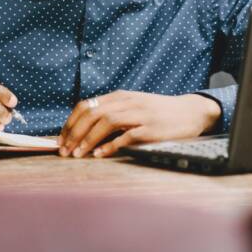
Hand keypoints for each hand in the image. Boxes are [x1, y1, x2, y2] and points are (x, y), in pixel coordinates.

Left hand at [57, 91, 221, 157]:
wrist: (190, 112)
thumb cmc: (158, 113)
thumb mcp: (133, 106)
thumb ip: (112, 113)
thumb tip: (83, 129)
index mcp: (120, 97)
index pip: (86, 106)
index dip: (70, 123)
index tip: (61, 140)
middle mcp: (127, 102)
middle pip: (92, 113)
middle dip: (74, 133)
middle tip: (64, 151)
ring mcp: (140, 114)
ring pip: (106, 122)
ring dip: (88, 139)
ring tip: (78, 154)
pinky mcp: (151, 129)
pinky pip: (126, 136)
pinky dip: (111, 146)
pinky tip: (100, 155)